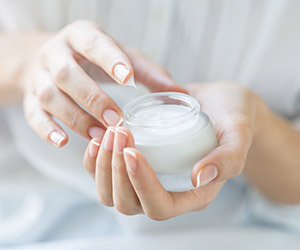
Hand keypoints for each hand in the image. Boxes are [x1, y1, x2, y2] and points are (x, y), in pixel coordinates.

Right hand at [21, 20, 184, 146]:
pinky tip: (63, 142)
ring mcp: (40, 76)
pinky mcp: (31, 98)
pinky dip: (46, 130)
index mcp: (80, 37)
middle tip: (116, 119)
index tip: (127, 78)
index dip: (109, 60)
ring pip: (51, 96)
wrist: (49, 58)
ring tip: (98, 136)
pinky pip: (33, 114)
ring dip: (75, 117)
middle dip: (92, 97)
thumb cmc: (91, 58)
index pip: (94, 44)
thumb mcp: (118, 55)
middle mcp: (55, 54)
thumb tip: (179, 91)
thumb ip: (146, 71)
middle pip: (68, 74)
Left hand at [83, 82, 261, 219]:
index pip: (160, 206)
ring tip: (109, 133)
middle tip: (118, 134)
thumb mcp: (239, 131)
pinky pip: (106, 174)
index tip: (133, 150)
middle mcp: (168, 192)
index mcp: (194, 194)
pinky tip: (98, 138)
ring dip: (104, 166)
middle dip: (117, 171)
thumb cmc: (233, 117)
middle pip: (129, 203)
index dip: (142, 184)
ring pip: (112, 193)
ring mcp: (149, 179)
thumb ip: (229, 157)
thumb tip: (201, 177)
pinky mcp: (137, 164)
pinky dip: (95, 161)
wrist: (219, 104)